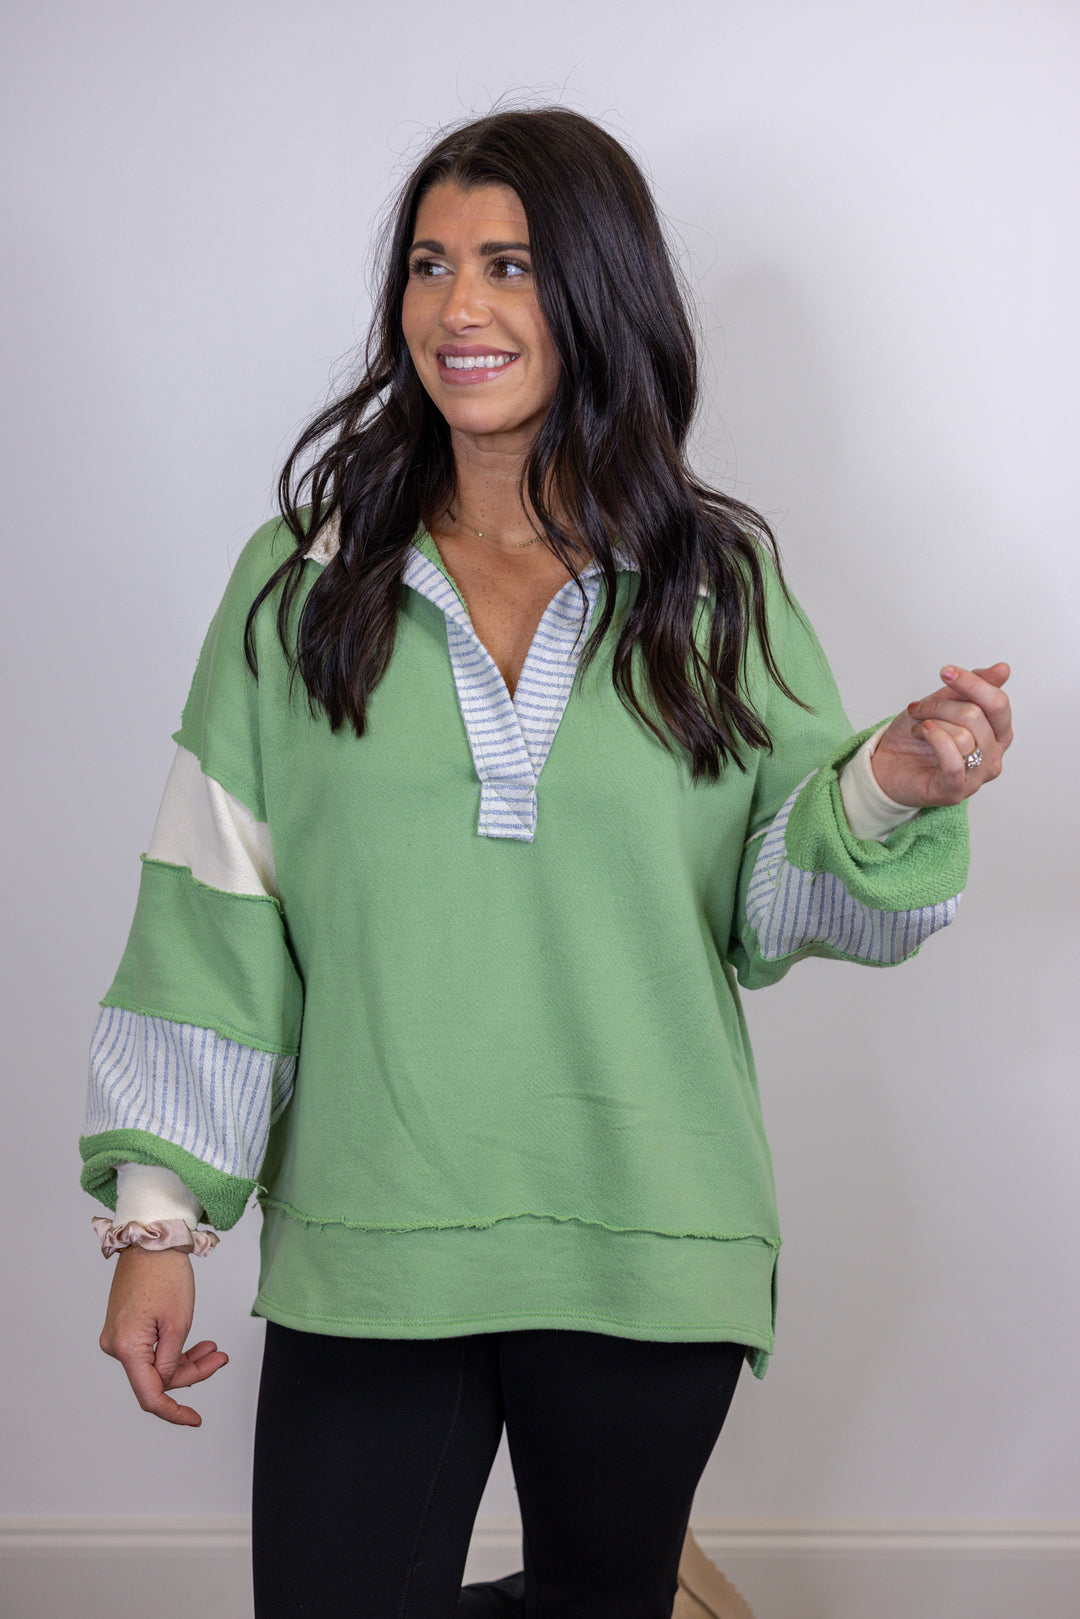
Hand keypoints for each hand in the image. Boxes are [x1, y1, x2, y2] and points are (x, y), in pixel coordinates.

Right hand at [99, 1247, 227, 1425]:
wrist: (152, 1239)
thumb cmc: (165, 1274)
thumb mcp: (178, 1323)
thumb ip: (171, 1362)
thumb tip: (165, 1382)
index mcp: (127, 1348)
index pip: (150, 1395)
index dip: (174, 1412)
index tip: (194, 1420)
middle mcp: (115, 1346)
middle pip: (156, 1378)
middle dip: (191, 1372)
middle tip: (220, 1358)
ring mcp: (118, 1336)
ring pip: (155, 1364)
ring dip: (186, 1360)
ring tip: (214, 1350)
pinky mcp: (124, 1327)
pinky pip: (150, 1350)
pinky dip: (174, 1349)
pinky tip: (198, 1344)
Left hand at [870, 663, 1011, 807]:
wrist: (887, 765)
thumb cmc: (916, 737)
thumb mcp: (942, 703)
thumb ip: (972, 688)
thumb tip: (1003, 669)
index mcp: (997, 733)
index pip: (998, 703)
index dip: (972, 683)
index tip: (946, 672)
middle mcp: (993, 756)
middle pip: (976, 716)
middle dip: (941, 705)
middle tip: (919, 709)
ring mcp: (977, 776)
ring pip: (964, 736)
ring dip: (931, 723)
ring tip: (918, 728)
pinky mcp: (956, 791)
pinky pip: (954, 761)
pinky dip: (935, 740)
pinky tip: (922, 733)